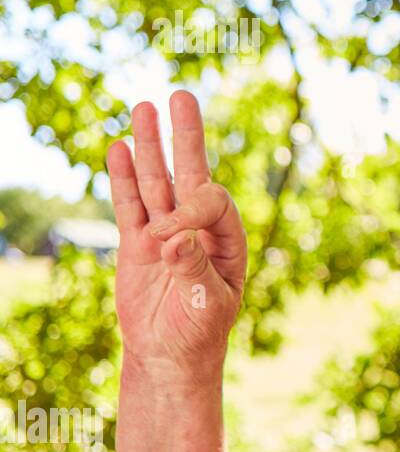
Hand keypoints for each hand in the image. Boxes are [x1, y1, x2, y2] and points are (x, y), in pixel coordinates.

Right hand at [108, 91, 246, 374]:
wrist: (170, 356)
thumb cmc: (200, 333)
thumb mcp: (206, 304)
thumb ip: (194, 269)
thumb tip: (173, 239)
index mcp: (228, 238)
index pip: (210, 204)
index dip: (188, 213)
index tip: (165, 240)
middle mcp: (199, 228)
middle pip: (191, 174)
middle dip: (186, 137)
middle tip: (181, 96)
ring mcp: (165, 232)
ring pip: (157, 183)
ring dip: (150, 147)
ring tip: (145, 107)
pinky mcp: (136, 243)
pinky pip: (129, 205)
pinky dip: (123, 178)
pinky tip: (119, 149)